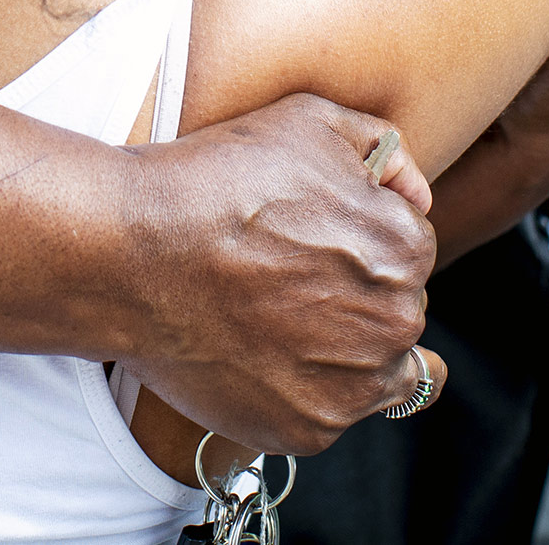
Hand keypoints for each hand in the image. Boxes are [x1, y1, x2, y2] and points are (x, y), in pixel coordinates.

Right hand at [119, 93, 444, 453]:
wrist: (132, 253)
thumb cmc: (217, 178)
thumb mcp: (310, 119)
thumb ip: (384, 149)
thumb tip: (416, 194)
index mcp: (405, 248)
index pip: (407, 248)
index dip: (358, 236)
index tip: (309, 236)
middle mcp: (395, 322)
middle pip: (396, 310)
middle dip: (357, 294)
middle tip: (287, 277)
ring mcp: (353, 385)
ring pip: (377, 371)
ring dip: (345, 350)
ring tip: (280, 321)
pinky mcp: (307, 429)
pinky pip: (329, 412)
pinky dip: (303, 390)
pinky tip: (261, 354)